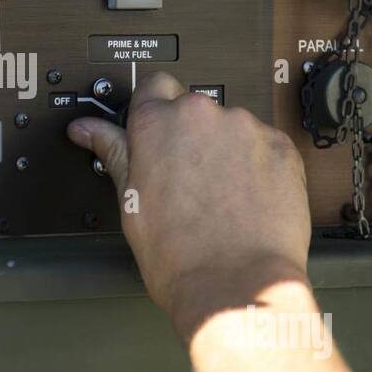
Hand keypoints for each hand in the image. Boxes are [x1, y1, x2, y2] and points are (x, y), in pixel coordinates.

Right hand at [67, 72, 311, 340]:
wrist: (236, 284)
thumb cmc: (179, 255)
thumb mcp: (130, 201)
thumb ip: (113, 152)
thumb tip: (88, 129)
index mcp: (157, 122)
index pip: (151, 87)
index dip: (152, 113)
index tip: (155, 135)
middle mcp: (203, 115)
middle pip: (193, 108)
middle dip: (188, 136)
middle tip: (184, 179)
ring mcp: (247, 129)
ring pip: (231, 127)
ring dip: (225, 150)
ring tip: (220, 196)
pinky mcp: (283, 148)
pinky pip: (265, 145)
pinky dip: (258, 165)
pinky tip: (246, 199)